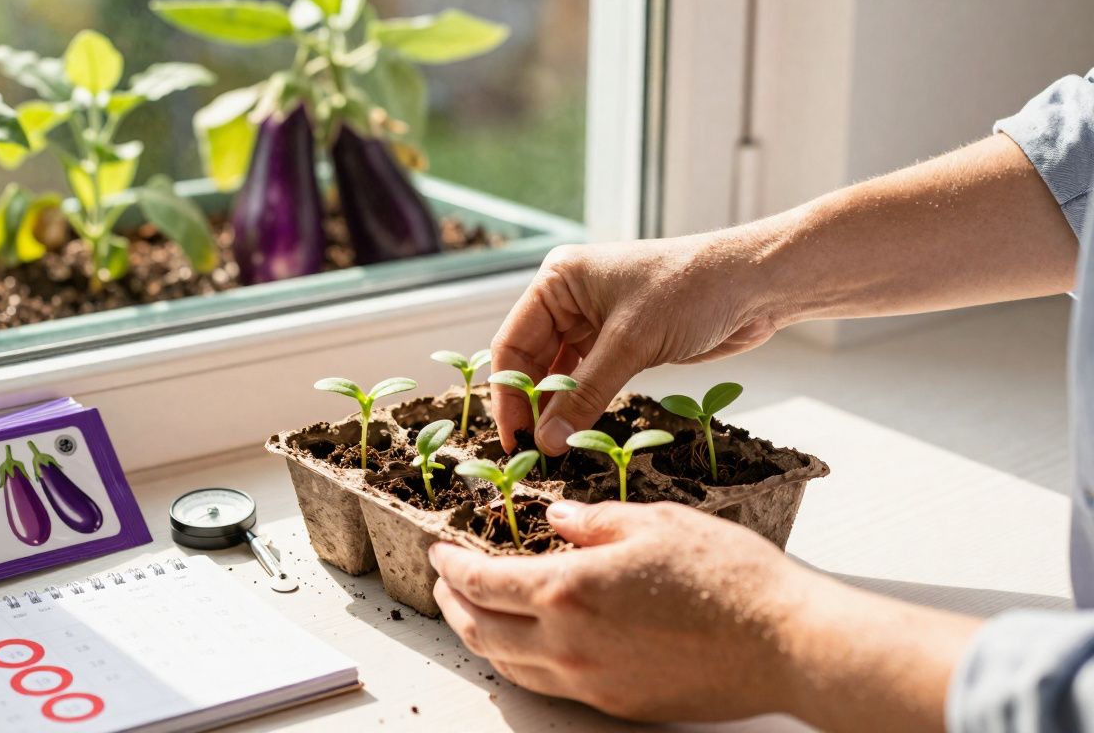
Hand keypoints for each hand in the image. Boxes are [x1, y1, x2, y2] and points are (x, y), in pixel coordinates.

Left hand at [430, 500, 801, 720]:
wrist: (784, 642)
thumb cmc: (726, 576)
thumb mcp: (654, 521)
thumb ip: (593, 522)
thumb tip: (555, 520)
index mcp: (568, 590)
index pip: (483, 582)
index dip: (451, 565)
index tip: (439, 551)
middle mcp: (568, 644)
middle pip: (482, 631)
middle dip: (453, 603)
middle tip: (444, 582)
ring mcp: (590, 682)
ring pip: (509, 665)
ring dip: (480, 637)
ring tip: (473, 613)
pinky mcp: (616, 704)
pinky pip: (547, 685)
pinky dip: (520, 662)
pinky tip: (527, 645)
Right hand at [491, 236, 783, 453]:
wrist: (755, 285)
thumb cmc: (692, 290)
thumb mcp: (631, 343)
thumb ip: (585, 394)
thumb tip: (547, 441)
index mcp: (558, 280)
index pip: (513, 343)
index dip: (508, 394)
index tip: (513, 439)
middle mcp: (569, 298)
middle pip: (531, 361)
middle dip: (530, 405)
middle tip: (530, 453)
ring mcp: (594, 321)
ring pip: (558, 374)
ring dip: (555, 410)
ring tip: (552, 451)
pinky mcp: (620, 343)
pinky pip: (587, 380)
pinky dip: (581, 405)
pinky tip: (576, 432)